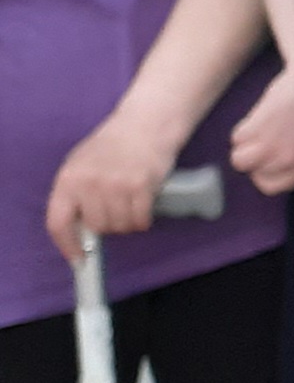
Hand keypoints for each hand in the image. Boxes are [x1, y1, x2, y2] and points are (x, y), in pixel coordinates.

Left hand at [43, 112, 185, 262]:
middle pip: (98, 227)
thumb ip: (76, 194)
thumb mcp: (82, 165)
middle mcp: (89, 183)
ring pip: (121, 226)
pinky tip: (144, 205)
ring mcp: (116, 185)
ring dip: (128, 222)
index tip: (79, 258)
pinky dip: (143, 219)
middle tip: (116, 212)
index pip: (58, 222)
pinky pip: (140, 219)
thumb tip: (78, 228)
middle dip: (109, 226)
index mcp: (68, 179)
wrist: (145, 124)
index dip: (67, 245)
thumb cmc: (113, 145)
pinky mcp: (141, 186)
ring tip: (131, 204)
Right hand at [228, 54, 293, 196]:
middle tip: (265, 136)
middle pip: (250, 172)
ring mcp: (272, 146)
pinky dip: (243, 127)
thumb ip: (291, 161)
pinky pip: (236, 138)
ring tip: (260, 128)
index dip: (264, 171)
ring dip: (243, 144)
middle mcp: (288, 162)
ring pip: (238, 159)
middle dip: (253, 154)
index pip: (270, 187)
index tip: (267, 156)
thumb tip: (263, 169)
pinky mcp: (258, 128)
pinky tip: (261, 115)